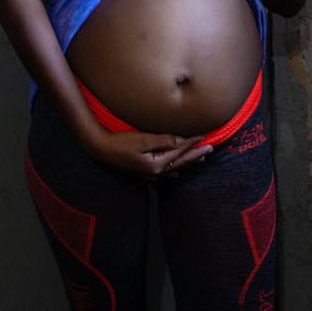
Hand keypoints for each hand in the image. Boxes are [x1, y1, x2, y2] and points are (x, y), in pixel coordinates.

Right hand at [85, 129, 212, 178]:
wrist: (101, 149)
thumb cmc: (120, 142)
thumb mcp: (144, 138)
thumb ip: (165, 140)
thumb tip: (183, 141)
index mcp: (157, 165)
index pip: (180, 151)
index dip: (193, 143)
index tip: (204, 136)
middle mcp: (156, 173)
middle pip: (181, 162)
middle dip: (196, 155)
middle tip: (210, 149)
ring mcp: (150, 175)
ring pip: (175, 168)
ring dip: (188, 162)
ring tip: (200, 158)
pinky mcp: (144, 173)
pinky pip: (165, 173)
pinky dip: (174, 169)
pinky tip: (178, 171)